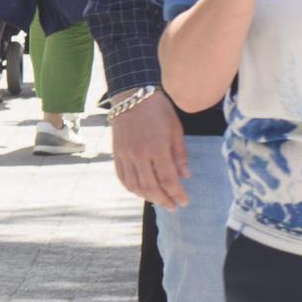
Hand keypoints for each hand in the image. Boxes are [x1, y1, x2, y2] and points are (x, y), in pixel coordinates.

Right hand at [110, 91, 189, 209]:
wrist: (131, 95)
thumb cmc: (158, 110)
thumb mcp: (175, 129)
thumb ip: (180, 155)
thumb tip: (185, 176)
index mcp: (157, 147)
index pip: (168, 179)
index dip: (177, 194)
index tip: (185, 202)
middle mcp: (139, 154)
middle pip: (150, 187)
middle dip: (164, 200)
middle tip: (173, 206)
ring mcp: (125, 154)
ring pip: (134, 185)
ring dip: (147, 197)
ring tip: (159, 200)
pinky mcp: (116, 153)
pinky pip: (122, 177)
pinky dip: (131, 188)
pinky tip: (141, 191)